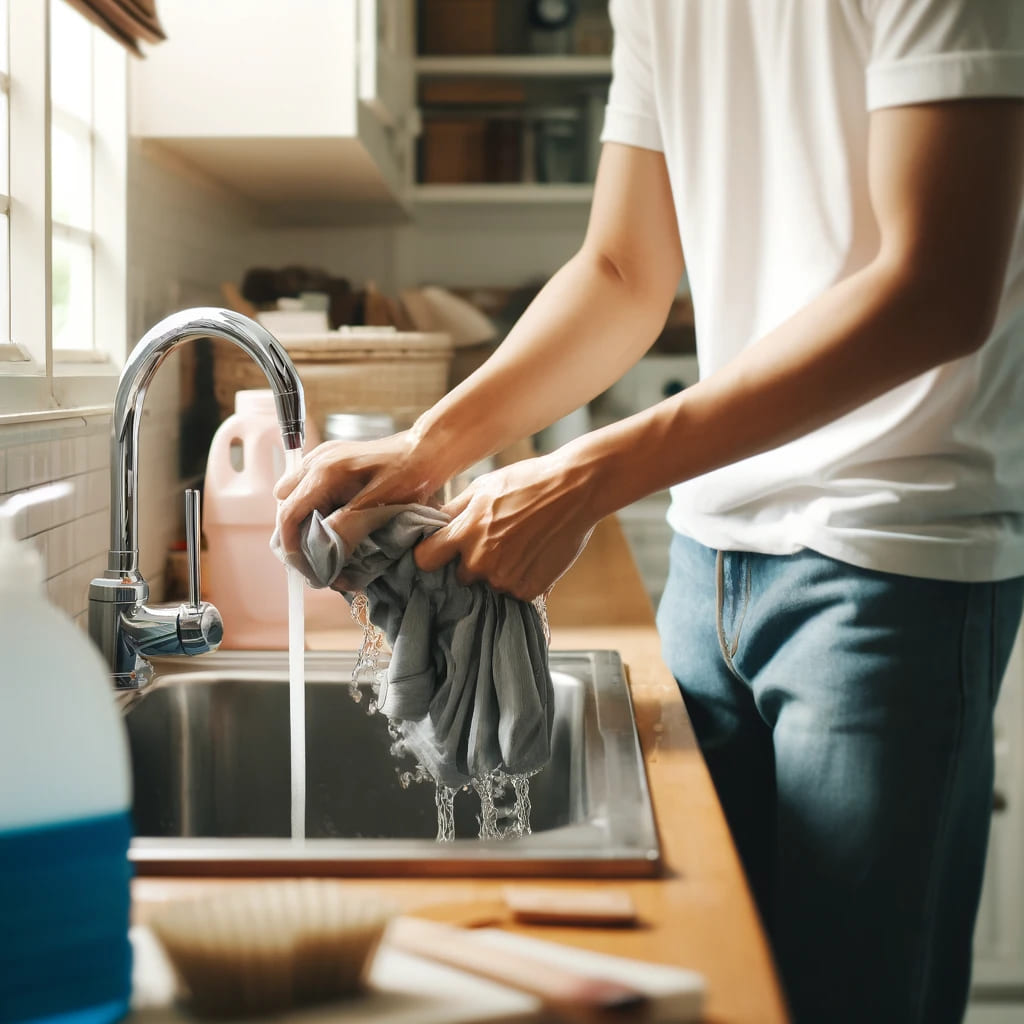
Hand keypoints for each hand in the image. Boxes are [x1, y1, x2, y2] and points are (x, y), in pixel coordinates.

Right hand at [274, 430, 441, 555]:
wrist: (427, 449)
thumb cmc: (410, 474)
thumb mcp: (380, 505)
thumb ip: (348, 526)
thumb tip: (324, 554)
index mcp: (325, 472)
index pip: (289, 513)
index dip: (292, 547)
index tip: (308, 570)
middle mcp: (317, 462)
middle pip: (287, 506)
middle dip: (298, 535)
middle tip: (320, 560)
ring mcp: (323, 459)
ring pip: (295, 498)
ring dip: (307, 523)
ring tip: (330, 545)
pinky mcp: (331, 461)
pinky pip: (310, 489)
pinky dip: (317, 510)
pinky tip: (337, 523)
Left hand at [414, 453, 596, 601]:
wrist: (576, 489)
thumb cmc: (528, 481)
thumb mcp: (483, 487)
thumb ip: (454, 510)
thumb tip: (431, 523)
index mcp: (464, 533)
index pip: (425, 559)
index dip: (430, 556)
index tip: (439, 552)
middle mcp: (480, 561)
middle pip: (460, 577)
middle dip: (471, 563)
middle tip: (493, 542)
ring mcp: (505, 579)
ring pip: (489, 585)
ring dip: (498, 572)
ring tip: (520, 545)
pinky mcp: (529, 590)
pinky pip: (514, 592)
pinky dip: (521, 579)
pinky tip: (534, 556)